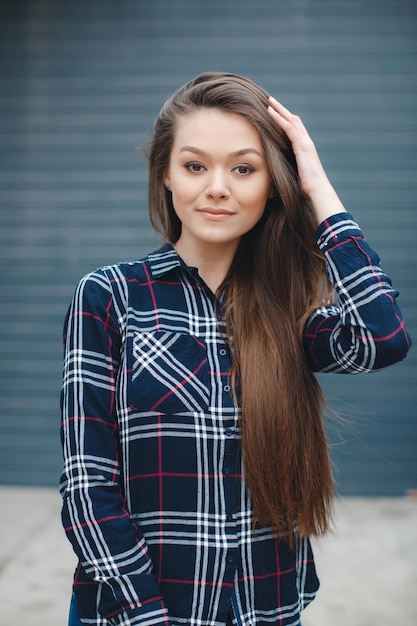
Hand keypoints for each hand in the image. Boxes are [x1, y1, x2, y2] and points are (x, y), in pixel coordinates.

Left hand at [267, 96, 345, 223]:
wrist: (318, 191)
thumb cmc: (308, 189)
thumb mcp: (296, 176)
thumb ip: (289, 170)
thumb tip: (277, 175)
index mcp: (305, 149)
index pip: (295, 130)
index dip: (286, 120)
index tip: (276, 113)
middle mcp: (306, 143)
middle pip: (294, 121)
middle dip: (283, 110)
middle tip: (271, 101)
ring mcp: (305, 143)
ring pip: (291, 121)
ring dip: (280, 110)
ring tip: (269, 102)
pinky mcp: (302, 146)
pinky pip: (289, 128)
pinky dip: (279, 118)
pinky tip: (270, 112)